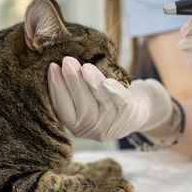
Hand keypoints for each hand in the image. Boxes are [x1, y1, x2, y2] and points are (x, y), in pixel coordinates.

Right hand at [47, 57, 172, 140]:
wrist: (139, 106)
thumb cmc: (105, 97)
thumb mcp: (87, 97)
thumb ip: (74, 88)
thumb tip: (57, 64)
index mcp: (77, 126)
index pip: (63, 110)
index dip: (56, 89)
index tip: (53, 67)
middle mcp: (94, 129)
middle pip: (82, 106)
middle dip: (73, 82)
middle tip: (67, 61)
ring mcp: (113, 124)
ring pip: (101, 103)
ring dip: (93, 84)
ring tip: (85, 66)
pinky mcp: (131, 116)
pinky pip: (121, 103)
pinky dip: (114, 92)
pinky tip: (107, 81)